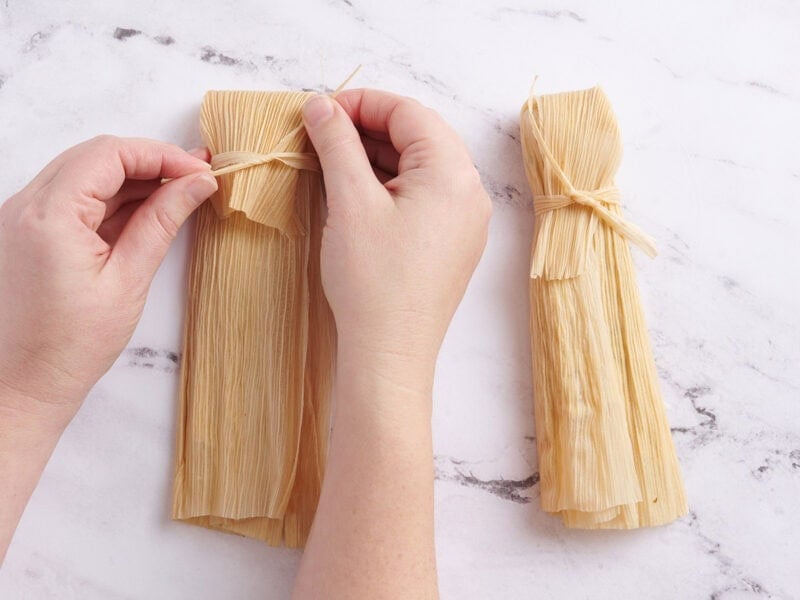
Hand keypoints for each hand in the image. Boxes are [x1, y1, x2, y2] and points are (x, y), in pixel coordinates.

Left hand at [0, 136, 216, 426]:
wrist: (21, 386)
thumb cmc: (71, 345)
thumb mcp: (129, 280)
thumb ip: (162, 222)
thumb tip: (197, 183)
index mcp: (49, 215)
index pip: (111, 154)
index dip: (162, 154)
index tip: (201, 172)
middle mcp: (26, 205)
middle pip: (96, 156)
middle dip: (150, 162)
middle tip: (197, 178)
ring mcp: (22, 217)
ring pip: (86, 174)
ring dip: (133, 180)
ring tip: (179, 195)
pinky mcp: (28, 232)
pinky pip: (74, 198)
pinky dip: (112, 200)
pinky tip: (146, 213)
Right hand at [302, 90, 490, 372]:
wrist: (390, 353)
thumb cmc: (372, 281)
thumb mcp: (350, 202)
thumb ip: (337, 143)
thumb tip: (321, 106)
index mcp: (453, 174)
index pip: (409, 113)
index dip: (362, 103)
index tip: (322, 109)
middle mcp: (470, 193)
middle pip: (419, 136)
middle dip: (369, 128)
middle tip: (323, 133)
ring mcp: (466, 221)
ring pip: (421, 167)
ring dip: (378, 156)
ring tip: (333, 160)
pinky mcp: (453, 244)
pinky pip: (425, 197)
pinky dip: (392, 185)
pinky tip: (357, 190)